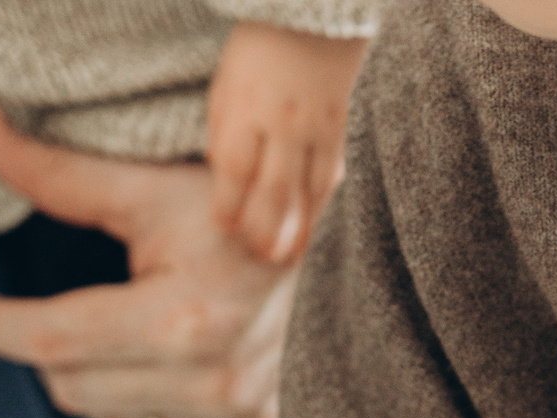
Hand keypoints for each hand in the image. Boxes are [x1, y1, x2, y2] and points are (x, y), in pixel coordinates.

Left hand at [0, 104, 295, 417]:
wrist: (355, 278)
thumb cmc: (247, 226)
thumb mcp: (161, 194)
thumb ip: (64, 176)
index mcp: (186, 320)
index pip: (53, 341)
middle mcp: (212, 386)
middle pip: (71, 388)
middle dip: (56, 349)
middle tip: (71, 313)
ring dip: (100, 387)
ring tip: (135, 343)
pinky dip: (143, 416)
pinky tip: (171, 375)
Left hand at [207, 25, 367, 261]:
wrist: (313, 14)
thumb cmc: (259, 47)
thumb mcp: (226, 82)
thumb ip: (223, 127)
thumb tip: (219, 171)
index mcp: (244, 107)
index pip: (233, 170)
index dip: (228, 204)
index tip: (224, 227)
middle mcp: (280, 122)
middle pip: (272, 190)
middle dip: (264, 228)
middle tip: (259, 255)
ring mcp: (313, 127)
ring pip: (307, 190)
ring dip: (298, 227)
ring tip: (288, 254)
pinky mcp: (338, 127)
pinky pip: (330, 174)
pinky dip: (320, 202)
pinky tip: (313, 221)